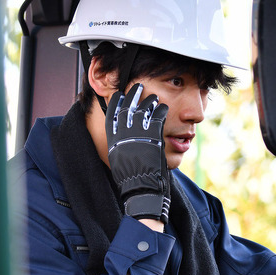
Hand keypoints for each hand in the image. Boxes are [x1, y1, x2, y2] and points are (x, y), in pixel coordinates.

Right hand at [105, 83, 170, 222]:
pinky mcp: (152, 136)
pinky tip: (163, 107)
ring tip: (153, 96)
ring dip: (148, 101)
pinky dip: (160, 111)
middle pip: (127, 108)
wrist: (141, 188)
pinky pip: (157, 118)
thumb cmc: (131, 180)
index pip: (112, 115)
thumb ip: (120, 147)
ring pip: (143, 110)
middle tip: (138, 86)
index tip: (119, 95)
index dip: (116, 103)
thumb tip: (122, 141)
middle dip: (132, 96)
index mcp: (114, 140)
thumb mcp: (119, 161)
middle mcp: (123, 134)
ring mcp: (138, 134)